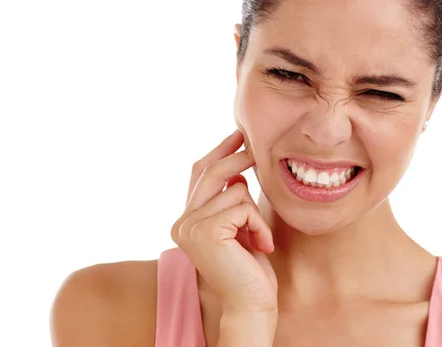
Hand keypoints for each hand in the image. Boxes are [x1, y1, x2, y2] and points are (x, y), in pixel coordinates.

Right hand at [171, 130, 277, 313]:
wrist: (251, 306)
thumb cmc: (249, 268)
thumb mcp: (237, 227)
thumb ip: (228, 200)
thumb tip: (236, 167)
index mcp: (185, 221)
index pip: (198, 174)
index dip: (218, 151)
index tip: (238, 135)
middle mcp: (181, 223)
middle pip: (211, 172)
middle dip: (237, 157)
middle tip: (256, 149)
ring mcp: (190, 227)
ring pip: (234, 189)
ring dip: (255, 212)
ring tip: (259, 239)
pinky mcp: (206, 232)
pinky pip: (242, 206)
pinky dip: (259, 224)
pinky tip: (261, 247)